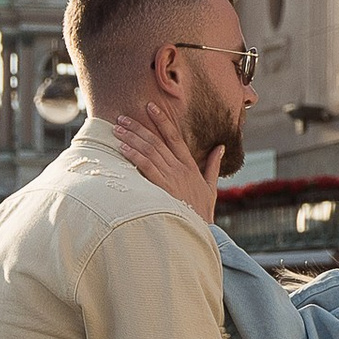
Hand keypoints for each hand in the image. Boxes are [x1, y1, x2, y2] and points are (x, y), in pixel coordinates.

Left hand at [112, 92, 219, 223]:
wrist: (200, 231)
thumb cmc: (202, 212)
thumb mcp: (211, 187)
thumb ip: (213, 165)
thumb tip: (220, 147)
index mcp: (190, 166)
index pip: (174, 137)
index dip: (162, 121)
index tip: (150, 107)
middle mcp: (180, 168)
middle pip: (157, 141)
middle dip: (138, 127)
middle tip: (122, 117)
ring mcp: (172, 177)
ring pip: (149, 151)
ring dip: (131, 138)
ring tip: (117, 129)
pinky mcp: (163, 188)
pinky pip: (146, 167)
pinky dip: (134, 155)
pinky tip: (122, 148)